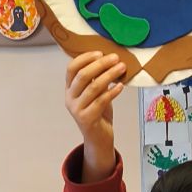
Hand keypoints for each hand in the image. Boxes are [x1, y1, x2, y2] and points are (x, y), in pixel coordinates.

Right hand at [64, 51, 124, 181]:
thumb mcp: (95, 93)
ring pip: (93, 87)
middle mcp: (70, 98)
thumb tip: (109, 59)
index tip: (100, 52)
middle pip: (83, 75)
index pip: (71, 68)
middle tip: (116, 58)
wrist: (98, 138)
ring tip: (122, 68)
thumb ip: (96, 79)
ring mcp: (77, 109)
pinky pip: (101, 101)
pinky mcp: (87, 119)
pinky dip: (112, 91)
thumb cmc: (98, 112)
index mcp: (69, 89)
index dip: (85, 58)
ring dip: (109, 75)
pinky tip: (121, 86)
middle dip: (101, 64)